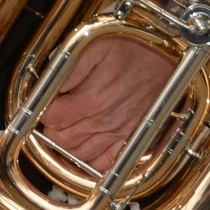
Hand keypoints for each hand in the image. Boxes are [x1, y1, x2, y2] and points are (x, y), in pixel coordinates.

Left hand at [40, 36, 175, 167]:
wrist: (167, 61)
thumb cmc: (134, 49)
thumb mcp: (97, 45)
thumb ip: (69, 67)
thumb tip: (48, 85)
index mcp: (92, 98)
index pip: (52, 118)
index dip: (42, 110)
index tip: (43, 102)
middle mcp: (104, 121)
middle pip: (61, 140)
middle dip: (50, 130)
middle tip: (52, 116)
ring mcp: (117, 133)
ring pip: (79, 154)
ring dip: (65, 147)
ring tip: (62, 131)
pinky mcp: (130, 140)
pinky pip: (104, 163)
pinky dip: (89, 163)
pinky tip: (80, 153)